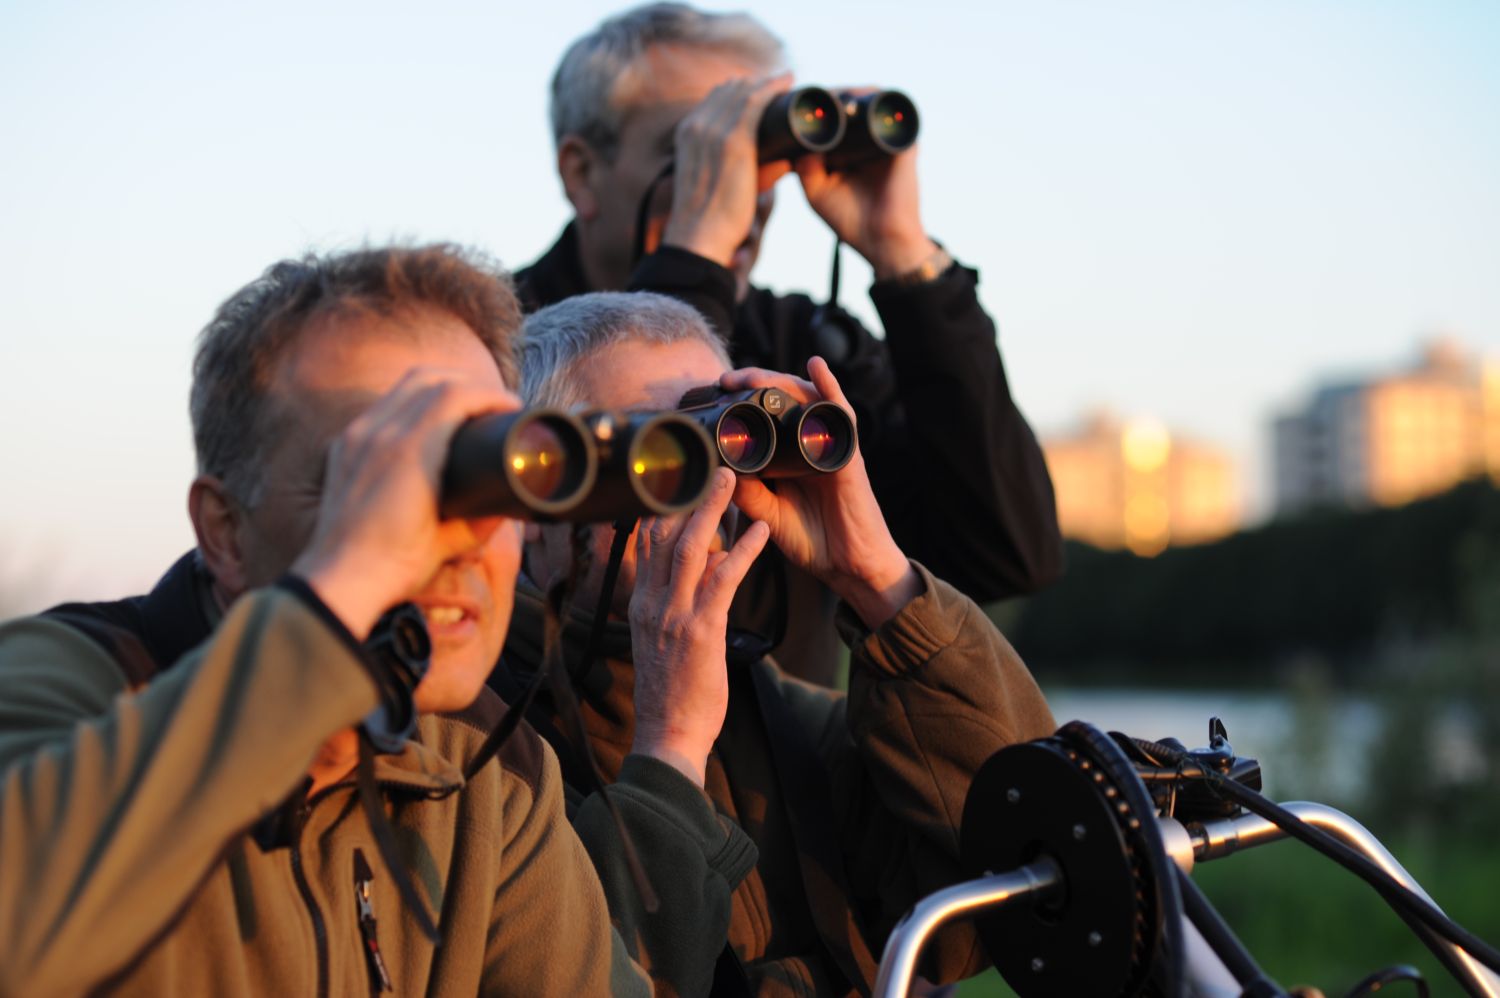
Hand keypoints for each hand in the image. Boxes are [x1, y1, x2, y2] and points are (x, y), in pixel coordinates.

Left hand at [290, 370, 517, 638]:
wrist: (338, 581)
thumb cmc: (392, 567)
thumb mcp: (449, 544)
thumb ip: (482, 521)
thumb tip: (506, 506)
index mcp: (409, 453)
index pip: (454, 395)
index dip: (489, 394)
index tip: (511, 404)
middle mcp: (378, 434)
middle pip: (429, 378)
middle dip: (468, 382)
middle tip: (494, 401)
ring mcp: (357, 436)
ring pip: (404, 385)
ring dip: (440, 385)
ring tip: (465, 403)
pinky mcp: (345, 445)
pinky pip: (384, 404)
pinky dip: (413, 400)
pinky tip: (428, 420)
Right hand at [628, 468, 769, 785]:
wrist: (668, 736)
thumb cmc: (672, 692)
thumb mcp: (662, 640)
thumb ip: (677, 600)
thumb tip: (703, 565)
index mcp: (641, 604)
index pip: (645, 543)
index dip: (662, 504)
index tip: (678, 473)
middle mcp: (651, 603)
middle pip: (664, 534)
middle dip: (686, 493)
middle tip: (709, 460)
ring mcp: (673, 616)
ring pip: (690, 548)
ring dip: (713, 509)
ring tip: (733, 478)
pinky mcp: (700, 631)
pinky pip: (723, 581)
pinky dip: (742, 552)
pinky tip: (761, 532)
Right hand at [658, 73, 793, 267]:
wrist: (698, 236)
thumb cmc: (710, 220)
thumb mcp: (713, 183)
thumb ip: (736, 166)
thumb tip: (780, 163)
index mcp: (687, 133)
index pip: (716, 98)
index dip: (740, 90)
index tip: (761, 91)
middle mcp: (697, 125)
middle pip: (730, 89)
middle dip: (756, 83)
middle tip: (781, 84)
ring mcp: (714, 130)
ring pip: (744, 91)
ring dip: (768, 83)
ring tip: (788, 81)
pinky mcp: (734, 140)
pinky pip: (756, 102)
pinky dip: (773, 88)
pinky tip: (788, 83)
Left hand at [720, 359, 920, 628]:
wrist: (849, 567)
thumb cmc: (815, 540)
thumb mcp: (768, 514)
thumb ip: (747, 492)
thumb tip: (718, 467)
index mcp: (789, 458)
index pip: (766, 416)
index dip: (742, 401)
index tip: (714, 394)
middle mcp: (809, 446)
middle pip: (783, 400)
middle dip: (754, 384)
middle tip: (726, 380)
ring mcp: (829, 447)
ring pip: (806, 399)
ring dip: (779, 381)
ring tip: (752, 375)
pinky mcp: (847, 454)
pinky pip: (840, 414)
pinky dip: (830, 386)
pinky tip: (816, 364)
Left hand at [794, 104, 936, 277]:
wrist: (882, 241)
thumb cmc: (850, 220)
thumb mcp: (816, 189)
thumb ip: (804, 163)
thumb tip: (795, 136)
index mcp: (851, 150)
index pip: (834, 118)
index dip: (815, 109)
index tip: (791, 103)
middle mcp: (870, 140)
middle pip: (850, 104)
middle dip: (828, 97)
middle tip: (804, 94)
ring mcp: (888, 139)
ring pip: (868, 101)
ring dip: (847, 94)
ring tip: (825, 97)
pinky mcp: (904, 142)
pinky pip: (888, 111)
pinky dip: (869, 102)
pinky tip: (848, 102)